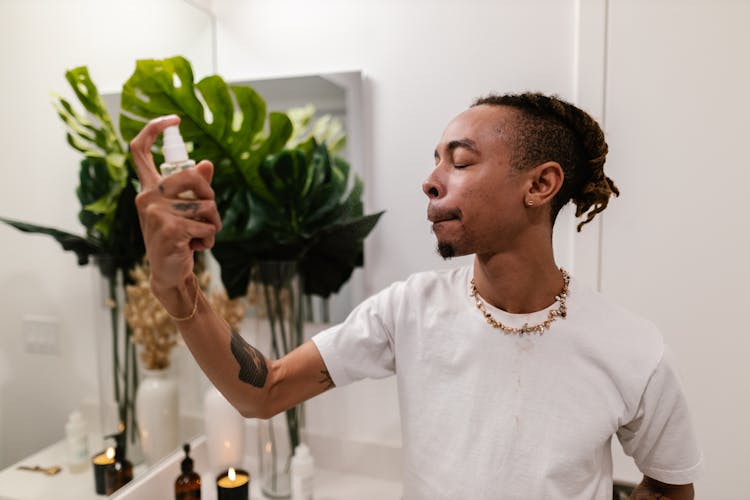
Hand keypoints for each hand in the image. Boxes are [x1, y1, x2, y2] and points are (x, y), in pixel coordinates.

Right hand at [131, 115, 221, 297]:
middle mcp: (147, 197)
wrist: (169, 273)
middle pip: (192, 176)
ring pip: (207, 205)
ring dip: (212, 224)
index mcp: (149, 189)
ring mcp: (156, 213)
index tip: (173, 119)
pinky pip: (207, 226)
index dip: (154, 129)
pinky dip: (209, 239)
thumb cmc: (178, 239)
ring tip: (198, 237)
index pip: (140, 150)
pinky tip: (195, 248)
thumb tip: (206, 163)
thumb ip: (196, 187)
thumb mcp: (186, 211)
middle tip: (207, 216)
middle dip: (210, 195)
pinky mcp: (170, 228)